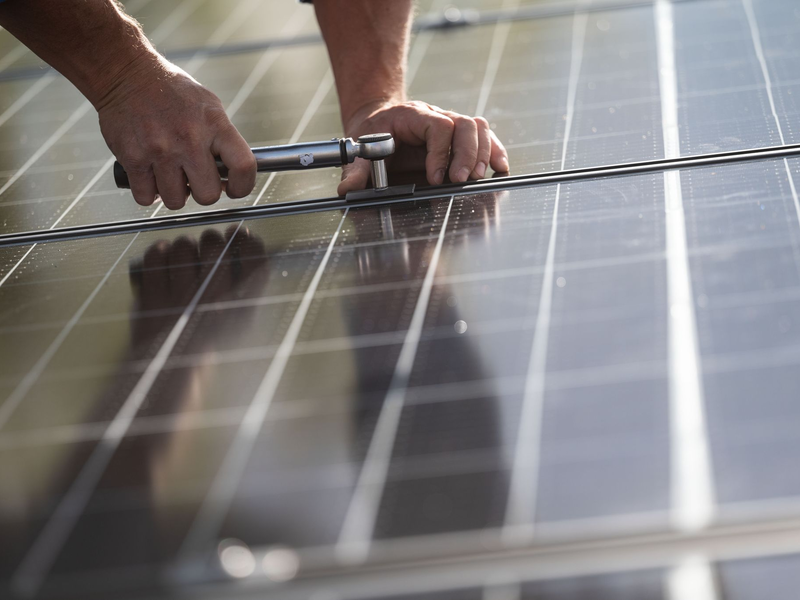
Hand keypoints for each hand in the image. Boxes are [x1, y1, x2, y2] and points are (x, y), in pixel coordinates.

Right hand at [98, 56, 255, 209]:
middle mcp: (189, 139)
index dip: (242, 186)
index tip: (233, 188)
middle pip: (208, 196)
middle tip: (194, 179)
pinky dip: (148, 192)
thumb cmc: (170, 90)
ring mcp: (160, 151)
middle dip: (202, 192)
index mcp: (214, 124)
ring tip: (169, 173)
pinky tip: (150, 174)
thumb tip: (232, 173)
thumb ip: (222, 138)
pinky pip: (146, 198)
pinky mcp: (133, 158)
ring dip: (173, 193)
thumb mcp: (208, 105)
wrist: (125, 73)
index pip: (243, 166)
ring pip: (176, 202)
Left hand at [339, 100, 509, 194]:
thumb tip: (347, 189)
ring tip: (476, 177)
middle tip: (459, 181)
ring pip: (478, 127)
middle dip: (465, 155)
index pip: (438, 126)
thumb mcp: (358, 148)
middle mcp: (436, 116)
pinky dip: (495, 151)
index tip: (435, 178)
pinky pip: (485, 137)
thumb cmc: (371, 133)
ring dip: (482, 153)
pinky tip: (499, 167)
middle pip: (464, 125)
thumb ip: (356, 169)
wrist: (378, 118)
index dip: (441, 152)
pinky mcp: (459, 137)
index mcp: (412, 116)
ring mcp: (451, 124)